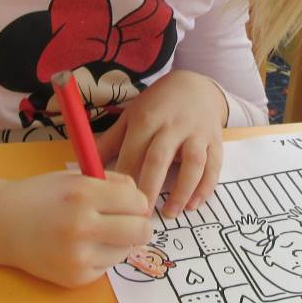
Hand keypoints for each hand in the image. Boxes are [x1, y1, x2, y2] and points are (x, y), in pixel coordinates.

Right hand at [0, 172, 152, 287]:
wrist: (1, 224)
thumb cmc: (42, 196)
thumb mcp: (75, 178)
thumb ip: (112, 184)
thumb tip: (143, 202)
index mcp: (83, 194)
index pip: (137, 201)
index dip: (136, 201)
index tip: (126, 202)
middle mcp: (82, 226)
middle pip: (141, 231)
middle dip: (138, 224)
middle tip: (126, 221)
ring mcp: (78, 256)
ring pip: (126, 251)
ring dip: (119, 241)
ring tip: (95, 233)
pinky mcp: (75, 278)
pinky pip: (107, 267)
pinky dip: (100, 256)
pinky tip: (79, 247)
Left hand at [93, 71, 227, 216]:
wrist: (196, 86)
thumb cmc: (157, 106)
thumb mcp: (132, 115)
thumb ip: (111, 141)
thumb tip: (86, 166)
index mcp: (146, 118)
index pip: (133, 151)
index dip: (125, 177)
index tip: (116, 202)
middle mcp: (172, 125)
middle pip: (160, 158)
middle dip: (150, 188)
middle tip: (140, 216)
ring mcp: (197, 133)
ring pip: (192, 163)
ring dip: (182, 190)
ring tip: (170, 213)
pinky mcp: (216, 141)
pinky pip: (214, 166)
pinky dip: (205, 186)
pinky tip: (194, 204)